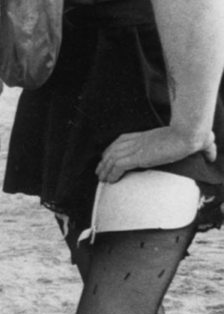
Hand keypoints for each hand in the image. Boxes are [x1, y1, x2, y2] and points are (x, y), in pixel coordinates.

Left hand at [97, 125, 217, 183]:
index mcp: (147, 135)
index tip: (110, 158)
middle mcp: (138, 140)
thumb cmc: (195, 135)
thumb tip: (212, 156)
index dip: (114, 150)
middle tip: (100, 171)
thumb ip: (204, 148)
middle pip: (113, 149)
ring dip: (105, 169)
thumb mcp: (198, 141)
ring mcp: (136, 148)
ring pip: (112, 159)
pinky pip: (117, 166)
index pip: (122, 140)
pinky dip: (111, 173)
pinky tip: (110, 180)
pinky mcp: (138, 156)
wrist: (190, 133)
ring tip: (102, 178)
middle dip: (105, 160)